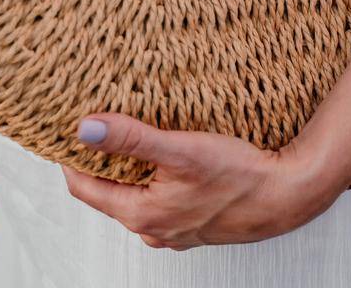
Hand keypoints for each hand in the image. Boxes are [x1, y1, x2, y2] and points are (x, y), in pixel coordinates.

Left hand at [61, 111, 334, 249]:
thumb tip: (85, 128)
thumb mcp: (180, 149)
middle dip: (98, 158)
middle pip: (107, 191)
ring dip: (127, 165)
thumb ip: (131, 138)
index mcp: (141, 215)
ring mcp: (174, 228)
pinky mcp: (193, 220)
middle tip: (93, 120)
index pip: (84, 188)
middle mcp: (153, 229)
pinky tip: (165, 152)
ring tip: (127, 130)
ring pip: (135, 193)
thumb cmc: (238, 175)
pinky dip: (152, 174)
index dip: (71, 157)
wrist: (286, 195)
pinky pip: (159, 196)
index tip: (64, 126)